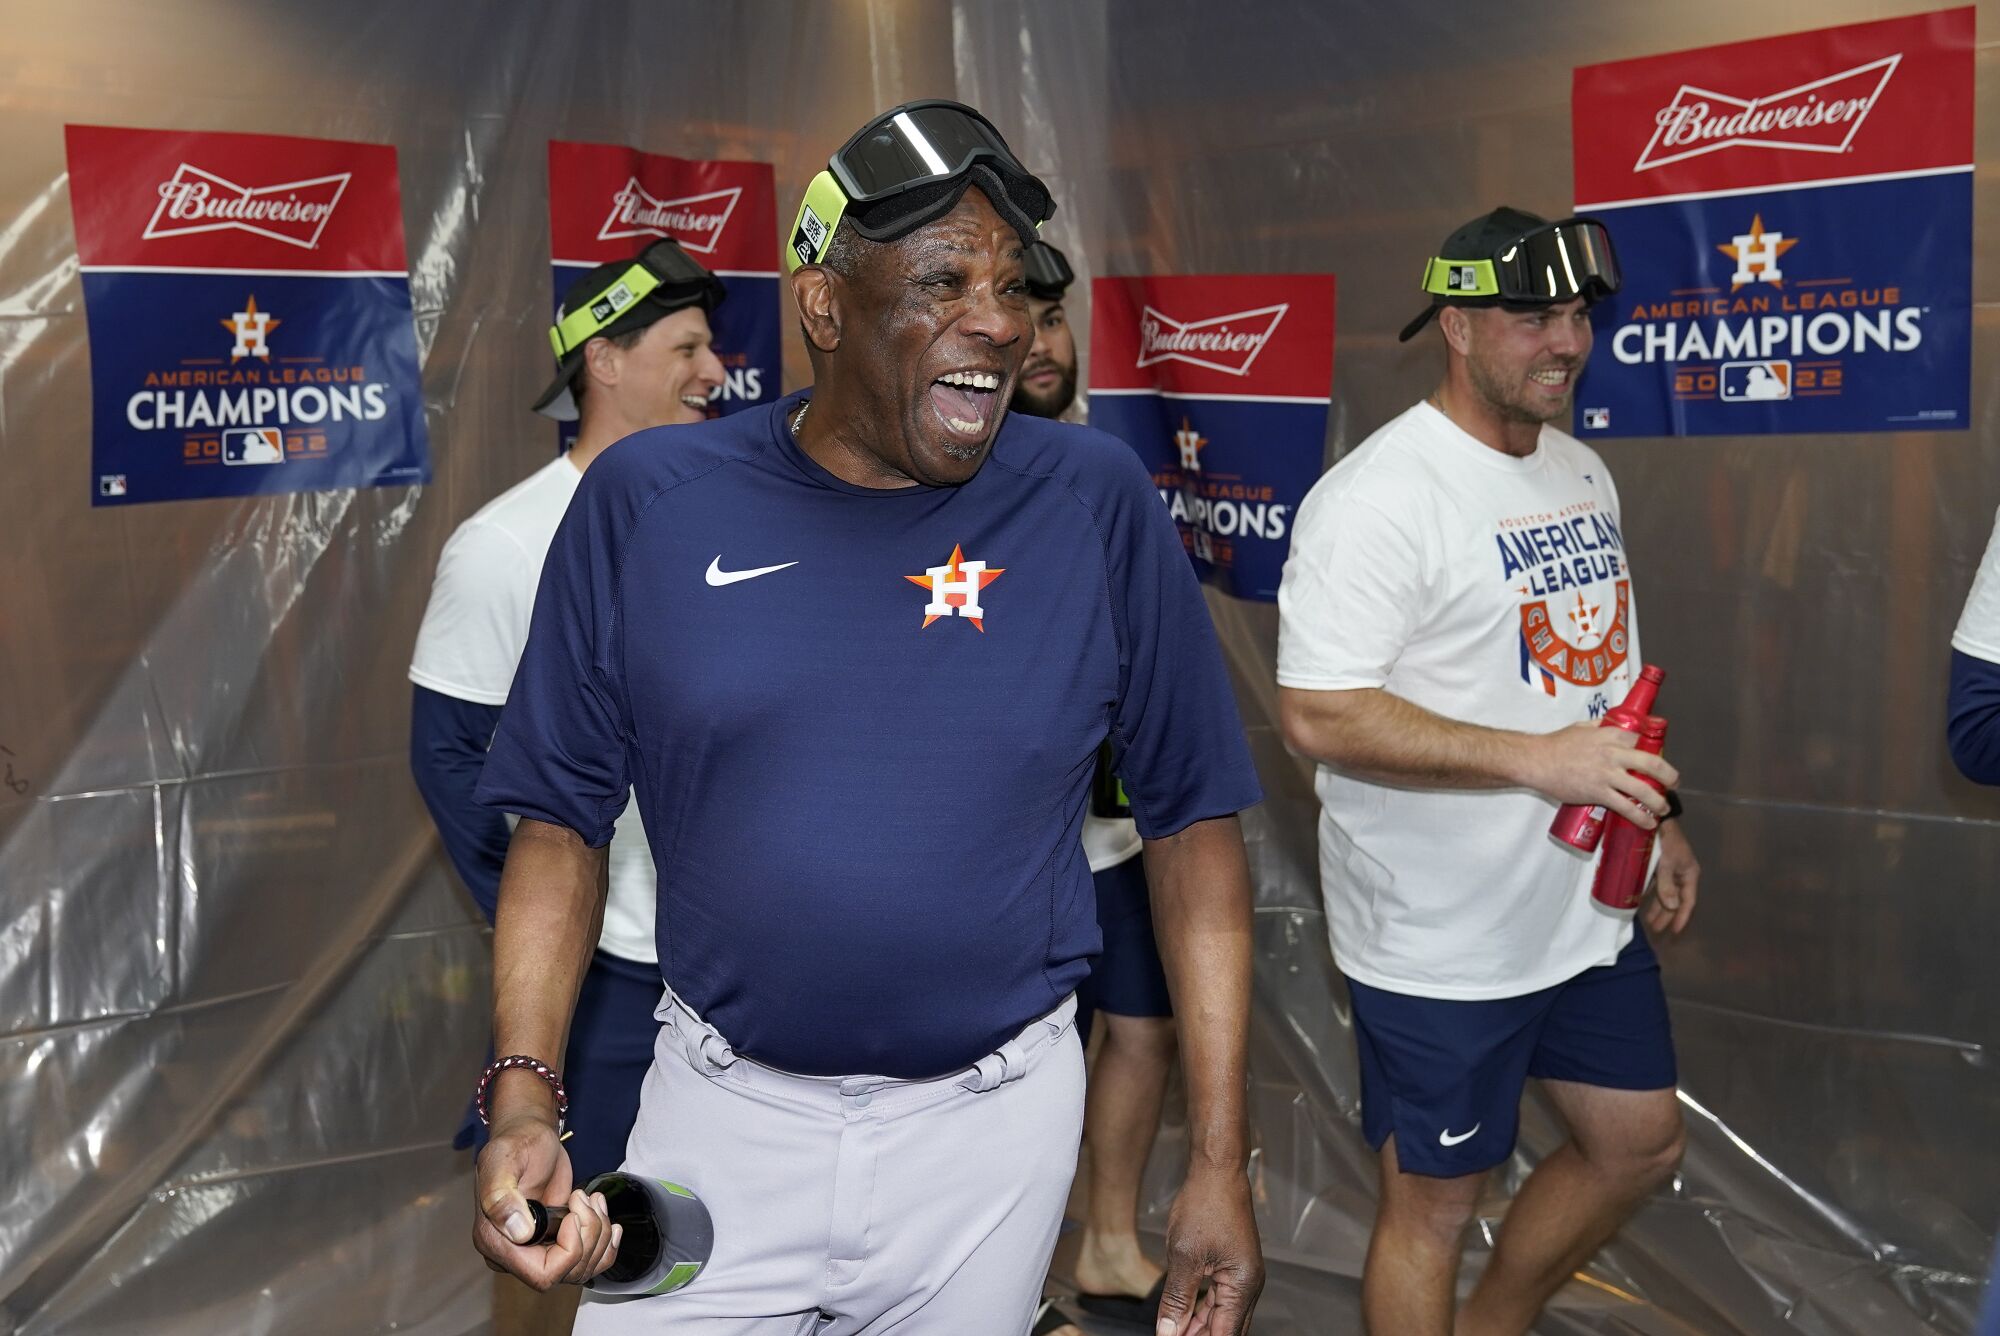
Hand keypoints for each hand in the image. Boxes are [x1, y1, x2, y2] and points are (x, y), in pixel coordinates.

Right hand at [473, 1105, 619, 1288]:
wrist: (529, 1136)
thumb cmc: (515, 1144)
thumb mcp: (503, 1162)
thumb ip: (502, 1197)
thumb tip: (519, 1232)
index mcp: (495, 1241)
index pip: (542, 1274)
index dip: (569, 1250)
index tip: (572, 1213)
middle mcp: (515, 1253)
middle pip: (568, 1272)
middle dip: (589, 1235)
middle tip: (584, 1198)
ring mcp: (537, 1250)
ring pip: (583, 1268)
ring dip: (600, 1233)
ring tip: (592, 1199)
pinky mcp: (557, 1242)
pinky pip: (589, 1261)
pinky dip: (607, 1243)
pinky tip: (607, 1218)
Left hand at [1155, 1163, 1261, 1335]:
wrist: (1217, 1171)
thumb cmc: (1206, 1205)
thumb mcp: (1184, 1256)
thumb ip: (1177, 1299)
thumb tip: (1168, 1332)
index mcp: (1243, 1285)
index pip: (1224, 1335)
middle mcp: (1249, 1284)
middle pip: (1226, 1329)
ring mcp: (1242, 1275)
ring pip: (1222, 1315)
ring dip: (1199, 1327)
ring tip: (1173, 1331)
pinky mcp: (1233, 1266)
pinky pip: (1219, 1298)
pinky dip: (1201, 1309)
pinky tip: (1183, 1316)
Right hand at [1517, 723, 1679, 829]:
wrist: (1536, 761)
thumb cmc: (1556, 744)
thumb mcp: (1582, 727)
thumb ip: (1600, 727)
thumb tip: (1612, 728)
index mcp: (1611, 735)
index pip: (1642, 741)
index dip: (1654, 752)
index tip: (1657, 763)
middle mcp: (1614, 753)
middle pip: (1652, 764)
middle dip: (1669, 776)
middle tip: (1674, 783)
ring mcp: (1607, 775)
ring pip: (1643, 790)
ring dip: (1658, 802)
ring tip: (1662, 809)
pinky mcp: (1599, 793)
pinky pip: (1626, 807)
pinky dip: (1641, 817)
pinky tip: (1648, 823)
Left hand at [1644, 820, 1699, 936]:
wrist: (1656, 817)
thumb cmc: (1665, 840)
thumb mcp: (1667, 863)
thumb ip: (1667, 885)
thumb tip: (1672, 906)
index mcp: (1689, 874)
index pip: (1688, 902)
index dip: (1682, 917)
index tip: (1675, 932)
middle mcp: (1682, 873)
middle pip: (1676, 900)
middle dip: (1666, 915)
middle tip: (1655, 929)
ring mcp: (1670, 869)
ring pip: (1665, 893)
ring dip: (1658, 906)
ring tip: (1648, 920)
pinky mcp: (1659, 864)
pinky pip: (1656, 884)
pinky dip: (1650, 893)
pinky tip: (1641, 901)